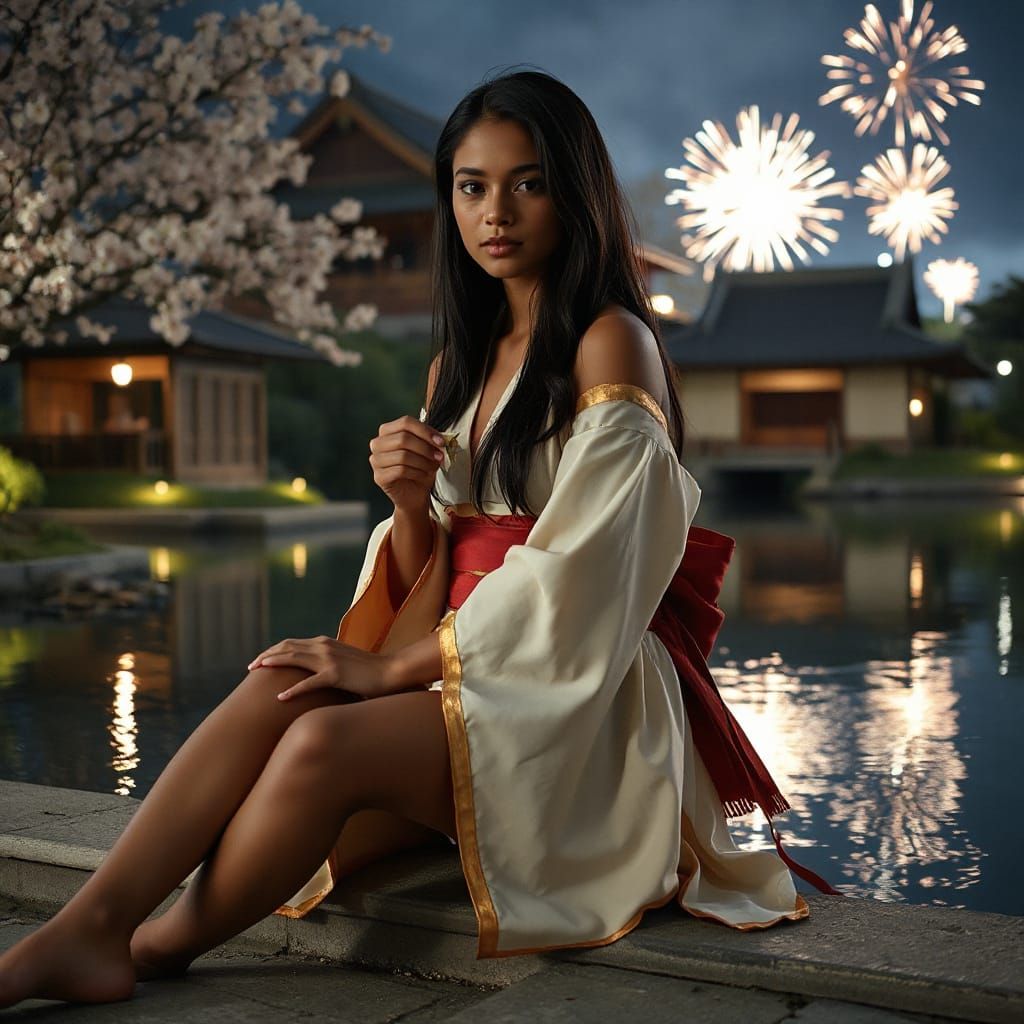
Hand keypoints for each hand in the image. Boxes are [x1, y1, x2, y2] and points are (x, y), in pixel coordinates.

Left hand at [248, 636, 391, 700]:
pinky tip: (280, 697)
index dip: (273, 650)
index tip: (260, 660)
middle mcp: (324, 646)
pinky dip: (293, 690)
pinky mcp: (336, 674)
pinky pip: (308, 683)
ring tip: (257, 672)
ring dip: (272, 663)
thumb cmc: (369, 671)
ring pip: (293, 658)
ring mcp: (329, 659)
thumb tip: (314, 671)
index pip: (291, 642)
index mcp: (324, 643)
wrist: (390, 671)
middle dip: (266, 655)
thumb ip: (329, 661)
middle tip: (250, 667)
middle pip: (287, 647)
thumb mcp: (345, 661)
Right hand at [369, 415, 446, 513]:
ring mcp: (376, 460)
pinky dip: (417, 472)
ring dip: (423, 462)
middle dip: (425, 448)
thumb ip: (430, 440)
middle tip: (439, 457)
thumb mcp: (427, 450)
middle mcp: (377, 443)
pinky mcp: (379, 477)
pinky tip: (423, 475)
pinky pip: (400, 470)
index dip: (425, 431)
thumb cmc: (420, 469)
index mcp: (388, 431)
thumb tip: (440, 438)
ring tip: (432, 467)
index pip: (405, 422)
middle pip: (403, 438)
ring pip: (402, 455)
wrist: (415, 494)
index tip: (441, 442)